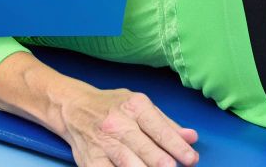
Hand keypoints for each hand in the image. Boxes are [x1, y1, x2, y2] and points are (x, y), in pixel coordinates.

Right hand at [61, 87, 197, 166]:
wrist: (74, 107)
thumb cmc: (113, 106)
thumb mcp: (141, 105)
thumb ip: (167, 123)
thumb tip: (191, 138)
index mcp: (135, 107)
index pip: (159, 129)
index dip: (176, 146)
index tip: (191, 158)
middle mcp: (118, 124)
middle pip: (143, 147)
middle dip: (161, 160)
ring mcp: (103, 142)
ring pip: (125, 160)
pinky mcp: (92, 160)